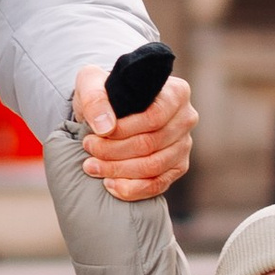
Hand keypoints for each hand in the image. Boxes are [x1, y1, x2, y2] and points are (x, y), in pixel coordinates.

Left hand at [74, 61, 195, 203]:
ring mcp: (184, 145)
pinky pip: (158, 185)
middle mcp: (186, 118)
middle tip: (88, 149)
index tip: (94, 135)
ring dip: (119, 171)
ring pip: (154, 167)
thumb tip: (106, 127)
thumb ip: (95, 100)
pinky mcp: (177, 167)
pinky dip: (132, 189)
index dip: (122, 131)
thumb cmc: (105, 94)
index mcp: (175, 92)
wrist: (110, 111)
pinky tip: (109, 184)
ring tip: (92, 167)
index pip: (153, 117)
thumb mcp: (92, 84)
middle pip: (151, 143)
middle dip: (114, 152)